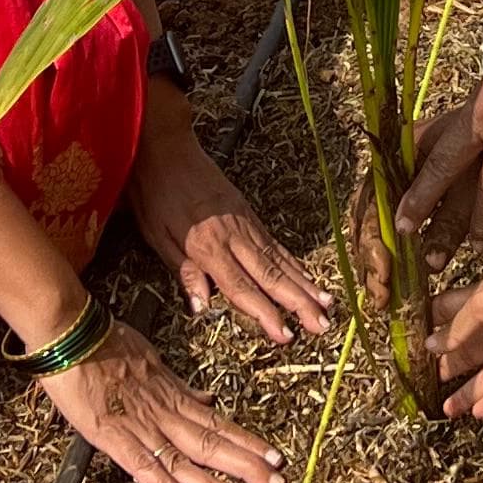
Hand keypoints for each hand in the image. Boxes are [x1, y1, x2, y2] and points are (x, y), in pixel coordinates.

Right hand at [39, 320, 282, 482]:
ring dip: (214, 482)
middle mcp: (164, 414)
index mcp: (173, 397)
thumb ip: (180, 388)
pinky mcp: (112, 435)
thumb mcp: (154, 361)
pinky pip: (141, 464)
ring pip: (184, 459)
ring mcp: (140, 426)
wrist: (74, 333)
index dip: (247, 444)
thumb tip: (207, 401)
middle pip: (211, 445)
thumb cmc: (109, 343)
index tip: (274, 459)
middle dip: (245, 466)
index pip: (218, 426)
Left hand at [128, 109, 331, 342]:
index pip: (241, 287)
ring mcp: (246, 222)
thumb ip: (184, 271)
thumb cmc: (155, 193)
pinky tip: (306, 275)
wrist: (167, 147)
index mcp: (209, 246)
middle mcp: (235, 236)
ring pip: (280, 259)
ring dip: (305, 284)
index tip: (285, 335)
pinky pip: (275, 242)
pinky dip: (294, 261)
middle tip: (322, 326)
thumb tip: (202, 307)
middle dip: (298, 304)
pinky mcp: (248, 213)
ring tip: (327, 305)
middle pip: (271, 275)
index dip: (265, 314)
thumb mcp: (157, 235)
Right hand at [436, 257, 482, 423]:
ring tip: (444, 409)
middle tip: (425, 383)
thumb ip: (459, 327)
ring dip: (467, 392)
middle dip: (450, 365)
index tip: (414, 343)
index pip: (456, 312)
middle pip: (471, 349)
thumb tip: (434, 345)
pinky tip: (474, 413)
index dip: (436, 326)